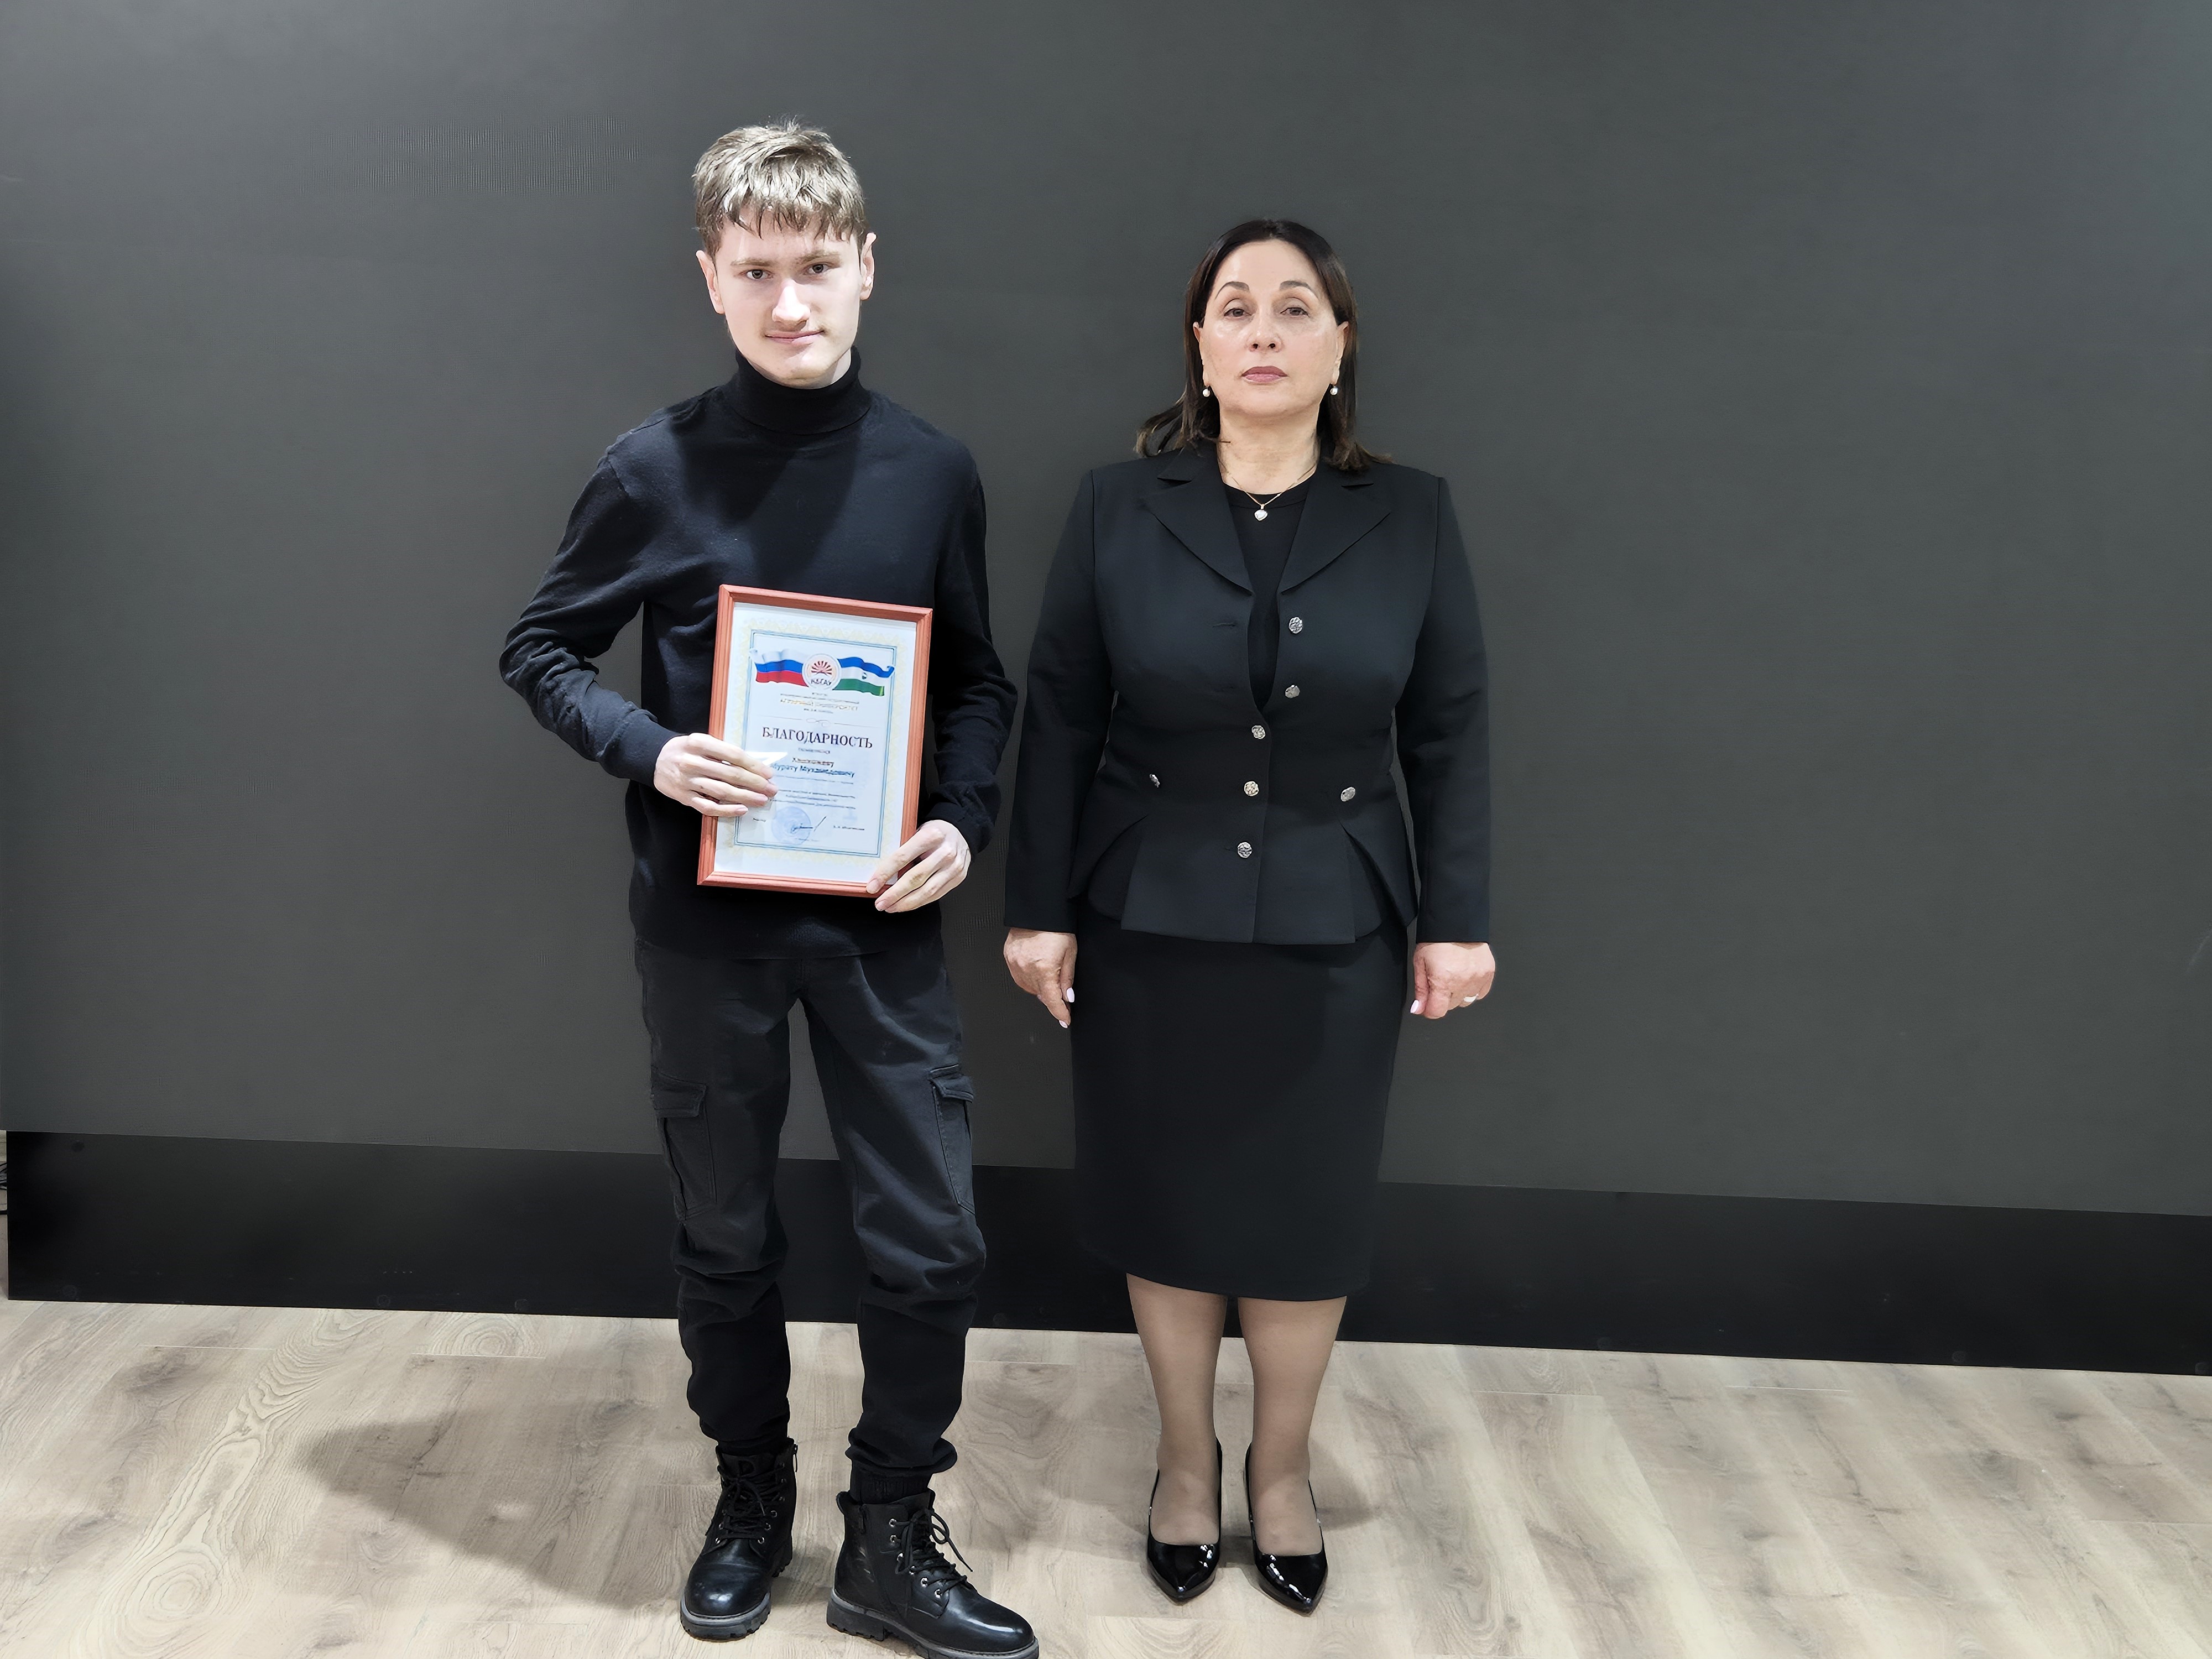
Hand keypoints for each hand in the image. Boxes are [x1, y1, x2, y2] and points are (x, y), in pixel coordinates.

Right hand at [655, 733, 775, 816]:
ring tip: (761, 799)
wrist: (654, 759)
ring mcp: (687, 781)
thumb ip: (723, 750)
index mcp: (699, 743)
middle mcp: (692, 762)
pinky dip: (726, 810)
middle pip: (730, 774)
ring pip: (722, 792)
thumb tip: (754, 766)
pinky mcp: (684, 797)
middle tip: (771, 789)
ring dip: (745, 796)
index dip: (753, 765)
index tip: (768, 773)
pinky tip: (741, 809)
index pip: (733, 755)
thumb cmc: (685, 749)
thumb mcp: (702, 741)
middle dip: (754, 783)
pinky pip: (708, 807)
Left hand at [867, 819, 970, 911]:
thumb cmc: (935, 832)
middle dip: (894, 894)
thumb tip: (881, 873)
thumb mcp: (917, 831)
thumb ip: (903, 849)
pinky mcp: (958, 878)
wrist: (961, 832)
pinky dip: (919, 902)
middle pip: (915, 878)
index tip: (873, 885)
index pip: (902, 858)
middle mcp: (944, 852)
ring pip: (927, 891)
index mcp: (930, 836)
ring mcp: (953, 867)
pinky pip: (936, 895)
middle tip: (880, 903)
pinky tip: (907, 904)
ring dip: (906, 903)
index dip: (885, 874)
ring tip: (891, 907)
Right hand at [1003, 928, 1076, 1028]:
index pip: (1052, 1000)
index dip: (1060, 1013)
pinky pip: (1019, 977)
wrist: (1038, 910)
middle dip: (1052, 996)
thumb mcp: (1070, 954)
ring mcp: (1015, 964)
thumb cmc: (1056, 929)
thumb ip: (1067, 979)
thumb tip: (1067, 997)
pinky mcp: (1008, 958)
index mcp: (1044, 969)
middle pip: (1040, 995)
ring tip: (1048, 973)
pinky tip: (1035, 969)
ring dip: (1040, 988)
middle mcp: (1027, 969)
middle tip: (1061, 992)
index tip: (1065, 1019)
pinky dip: (1028, 978)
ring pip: (1028, 988)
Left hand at [1410, 942, 1495, 1018]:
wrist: (1457, 921)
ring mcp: (1477, 979)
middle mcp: (1462, 983)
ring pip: (1466, 1001)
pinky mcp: (1488, 973)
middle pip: (1451, 1006)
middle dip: (1443, 998)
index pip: (1437, 1012)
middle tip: (1440, 980)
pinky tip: (1465, 976)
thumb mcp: (1420, 963)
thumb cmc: (1436, 940)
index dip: (1429, 1010)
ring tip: (1454, 976)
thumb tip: (1419, 1009)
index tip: (1428, 1003)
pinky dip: (1472, 989)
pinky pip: (1480, 993)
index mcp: (1443, 981)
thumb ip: (1420, 989)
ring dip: (1458, 994)